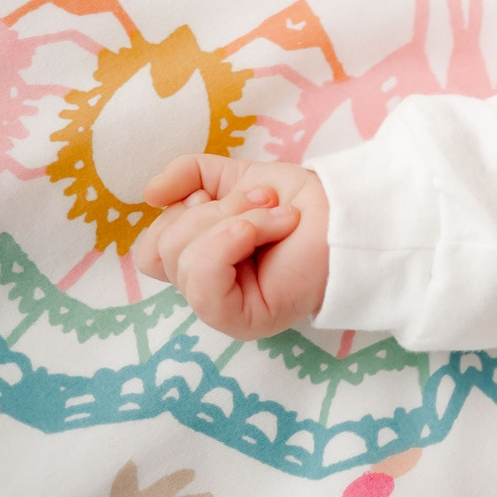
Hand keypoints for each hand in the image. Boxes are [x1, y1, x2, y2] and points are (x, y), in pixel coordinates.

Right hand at [134, 155, 329, 339]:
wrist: (347, 214)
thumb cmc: (299, 201)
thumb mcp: (235, 178)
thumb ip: (189, 176)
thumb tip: (148, 193)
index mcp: (197, 261)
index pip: (150, 246)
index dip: (182, 210)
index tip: (231, 196)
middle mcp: (204, 289)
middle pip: (161, 248)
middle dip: (217, 210)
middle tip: (267, 204)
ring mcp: (219, 309)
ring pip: (182, 258)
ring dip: (237, 220)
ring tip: (279, 219)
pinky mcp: (238, 320)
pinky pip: (202, 281)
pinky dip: (229, 243)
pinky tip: (260, 233)